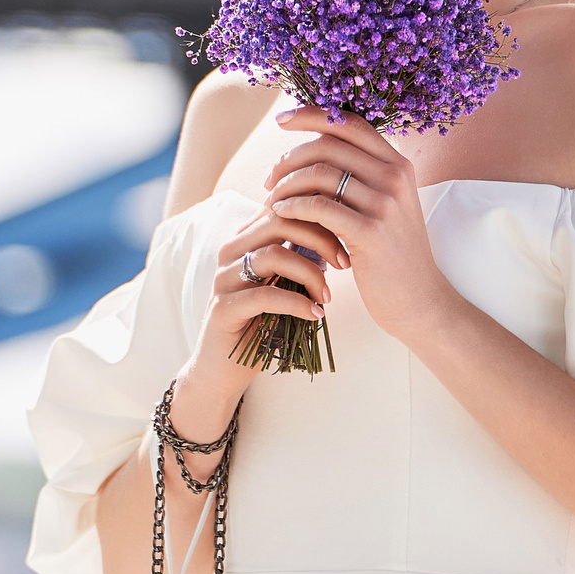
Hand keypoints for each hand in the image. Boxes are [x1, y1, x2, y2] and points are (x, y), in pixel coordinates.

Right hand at [193, 203, 335, 390]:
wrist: (223, 368)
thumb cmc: (262, 321)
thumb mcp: (285, 282)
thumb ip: (301, 255)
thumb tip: (341, 230)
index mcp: (246, 238)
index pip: (284, 205)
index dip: (320, 213)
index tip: (350, 234)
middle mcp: (231, 251)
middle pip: (280, 221)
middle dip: (321, 238)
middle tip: (345, 262)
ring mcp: (223, 279)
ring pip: (273, 254)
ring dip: (310, 274)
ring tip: (327, 296)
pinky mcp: (223, 309)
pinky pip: (265, 295)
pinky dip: (297, 303)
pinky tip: (315, 314)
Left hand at [261, 107, 460, 344]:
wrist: (419, 301)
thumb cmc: (393, 255)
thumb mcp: (387, 207)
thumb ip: (362, 177)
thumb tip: (315, 151)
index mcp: (399, 164)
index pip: (350, 122)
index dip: (312, 114)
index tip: (282, 120)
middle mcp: (396, 177)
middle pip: (329, 144)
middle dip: (290, 156)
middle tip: (269, 177)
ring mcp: (385, 203)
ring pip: (320, 173)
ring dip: (286, 183)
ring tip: (272, 200)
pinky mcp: (370, 232)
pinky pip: (319, 206)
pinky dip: (293, 206)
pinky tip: (281, 214)